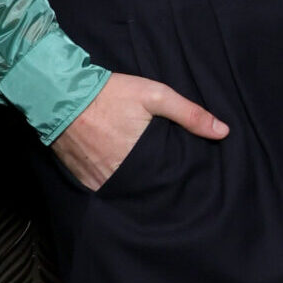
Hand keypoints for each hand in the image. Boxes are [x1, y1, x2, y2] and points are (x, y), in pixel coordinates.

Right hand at [53, 71, 228, 190]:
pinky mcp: (81, 178)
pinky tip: (121, 171)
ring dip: (134, 183)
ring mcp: (96, 180)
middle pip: (145, 187)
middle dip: (156, 182)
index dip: (175, 177)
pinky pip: (103, 187)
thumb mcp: (155, 95)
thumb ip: (190, 114)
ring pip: (124, 189)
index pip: (166, 180)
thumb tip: (223, 132)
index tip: (184, 174)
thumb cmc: (111, 93)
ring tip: (145, 173)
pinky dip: (113, 181)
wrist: (60, 94)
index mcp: (139, 160)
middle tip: (164, 172)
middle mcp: (117, 176)